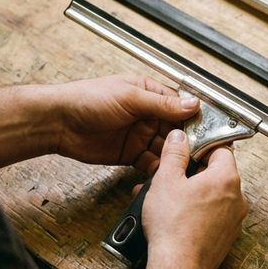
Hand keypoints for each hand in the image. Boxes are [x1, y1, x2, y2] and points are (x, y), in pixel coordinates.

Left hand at [51, 75, 198, 173]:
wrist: (58, 123)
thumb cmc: (87, 99)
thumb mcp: (130, 97)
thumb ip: (162, 104)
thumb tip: (192, 104)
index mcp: (149, 94)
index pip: (180, 107)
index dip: (195, 120)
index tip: (209, 131)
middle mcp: (148, 114)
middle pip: (177, 130)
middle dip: (188, 142)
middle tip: (201, 154)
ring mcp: (140, 135)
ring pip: (166, 149)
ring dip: (175, 157)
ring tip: (186, 166)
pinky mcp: (131, 154)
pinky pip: (151, 163)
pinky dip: (159, 170)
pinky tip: (167, 174)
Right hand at [141, 129, 247, 268]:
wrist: (179, 267)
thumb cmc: (174, 227)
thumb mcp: (166, 180)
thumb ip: (174, 154)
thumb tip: (179, 139)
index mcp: (227, 179)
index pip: (221, 149)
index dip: (201, 147)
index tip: (187, 150)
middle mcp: (237, 199)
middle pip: (217, 174)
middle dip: (193, 173)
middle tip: (172, 177)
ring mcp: (234, 221)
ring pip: (213, 198)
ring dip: (192, 195)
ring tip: (168, 199)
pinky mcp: (226, 238)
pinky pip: (212, 218)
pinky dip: (197, 214)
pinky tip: (175, 218)